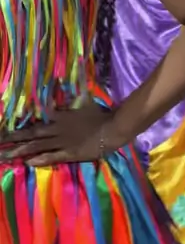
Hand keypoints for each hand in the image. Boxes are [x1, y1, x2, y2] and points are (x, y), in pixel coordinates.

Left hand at [0, 104, 122, 166]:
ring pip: (37, 146)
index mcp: (61, 116)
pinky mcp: (70, 153)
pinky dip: (40, 159)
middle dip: (13, 138)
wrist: (113, 127)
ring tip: (5, 155)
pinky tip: (28, 163)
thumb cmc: (101, 114)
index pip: (37, 120)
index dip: (21, 124)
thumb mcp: (85, 101)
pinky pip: (52, 156)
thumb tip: (60, 80)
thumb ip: (74, 95)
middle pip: (31, 133)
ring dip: (21, 151)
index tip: (6, 129)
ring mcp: (63, 142)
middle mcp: (57, 129)